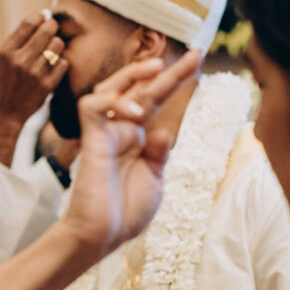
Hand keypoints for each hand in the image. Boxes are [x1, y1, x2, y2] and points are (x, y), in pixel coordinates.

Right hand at [0, 11, 68, 165]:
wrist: (4, 113)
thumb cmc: (4, 83)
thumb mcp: (3, 60)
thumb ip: (19, 41)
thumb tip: (41, 17)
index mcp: (7, 51)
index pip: (29, 22)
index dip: (40, 16)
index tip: (44, 16)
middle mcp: (20, 60)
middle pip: (47, 30)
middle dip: (52, 26)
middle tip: (52, 30)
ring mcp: (35, 72)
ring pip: (58, 45)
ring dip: (57, 45)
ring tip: (51, 51)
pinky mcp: (47, 84)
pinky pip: (64, 63)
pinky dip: (60, 63)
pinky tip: (53, 66)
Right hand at [63, 51, 201, 254]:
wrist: (102, 237)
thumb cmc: (126, 213)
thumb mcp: (154, 181)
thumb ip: (159, 154)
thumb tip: (164, 130)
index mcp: (138, 138)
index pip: (157, 101)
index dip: (176, 80)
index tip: (198, 59)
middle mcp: (121, 131)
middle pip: (141, 89)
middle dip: (168, 70)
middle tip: (195, 53)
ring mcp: (105, 134)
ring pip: (110, 88)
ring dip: (132, 74)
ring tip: (158, 67)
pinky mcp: (91, 141)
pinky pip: (93, 107)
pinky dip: (114, 102)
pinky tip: (135, 111)